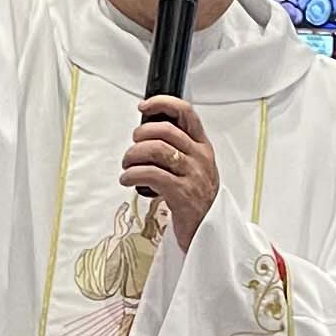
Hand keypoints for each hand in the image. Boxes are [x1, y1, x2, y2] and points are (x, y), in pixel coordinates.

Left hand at [122, 98, 218, 248]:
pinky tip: (127, 179)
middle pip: (164, 131)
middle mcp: (200, 158)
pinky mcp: (182, 194)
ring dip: (133, 155)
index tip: (144, 106)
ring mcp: (193, 175)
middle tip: (131, 149)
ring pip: (156, 150)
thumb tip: (147, 134)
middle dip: (140, 136)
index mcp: (202, 147)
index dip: (163, 104)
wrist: (209, 231)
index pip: (186, 113)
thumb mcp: (195, 168)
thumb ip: (178, 149)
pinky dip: (132, 174)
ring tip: (127, 165)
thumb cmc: (197, 198)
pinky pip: (151, 174)